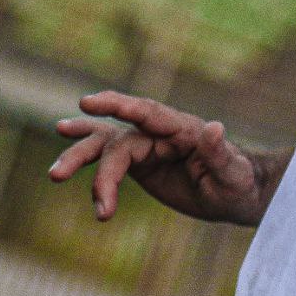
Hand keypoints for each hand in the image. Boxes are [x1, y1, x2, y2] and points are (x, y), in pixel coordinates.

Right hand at [50, 90, 266, 225]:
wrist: (238, 192)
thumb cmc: (240, 182)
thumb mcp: (235, 173)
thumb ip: (220, 152)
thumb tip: (215, 127)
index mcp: (183, 129)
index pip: (146, 113)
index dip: (118, 106)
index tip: (87, 102)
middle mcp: (161, 133)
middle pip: (117, 138)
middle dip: (88, 154)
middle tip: (58, 174)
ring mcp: (148, 146)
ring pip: (106, 146)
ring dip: (79, 159)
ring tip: (55, 176)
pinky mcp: (141, 162)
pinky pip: (109, 159)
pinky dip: (88, 161)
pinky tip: (62, 159)